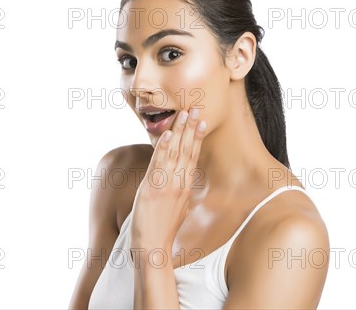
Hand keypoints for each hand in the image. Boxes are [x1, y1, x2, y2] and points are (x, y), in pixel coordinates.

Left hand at [129, 108, 207, 258]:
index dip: (197, 137)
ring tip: (185, 112)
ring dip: (180, 130)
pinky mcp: (153, 187)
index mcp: (185, 187)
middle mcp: (179, 183)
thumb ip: (180, 192)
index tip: (202, 121)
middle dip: (192, 127)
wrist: (154, 247)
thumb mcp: (178, 208)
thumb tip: (180, 182)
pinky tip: (169, 133)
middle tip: (196, 107)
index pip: (193, 156)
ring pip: (176, 151)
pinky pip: (160, 162)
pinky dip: (165, 146)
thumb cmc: (163, 230)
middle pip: (188, 149)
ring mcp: (167, 184)